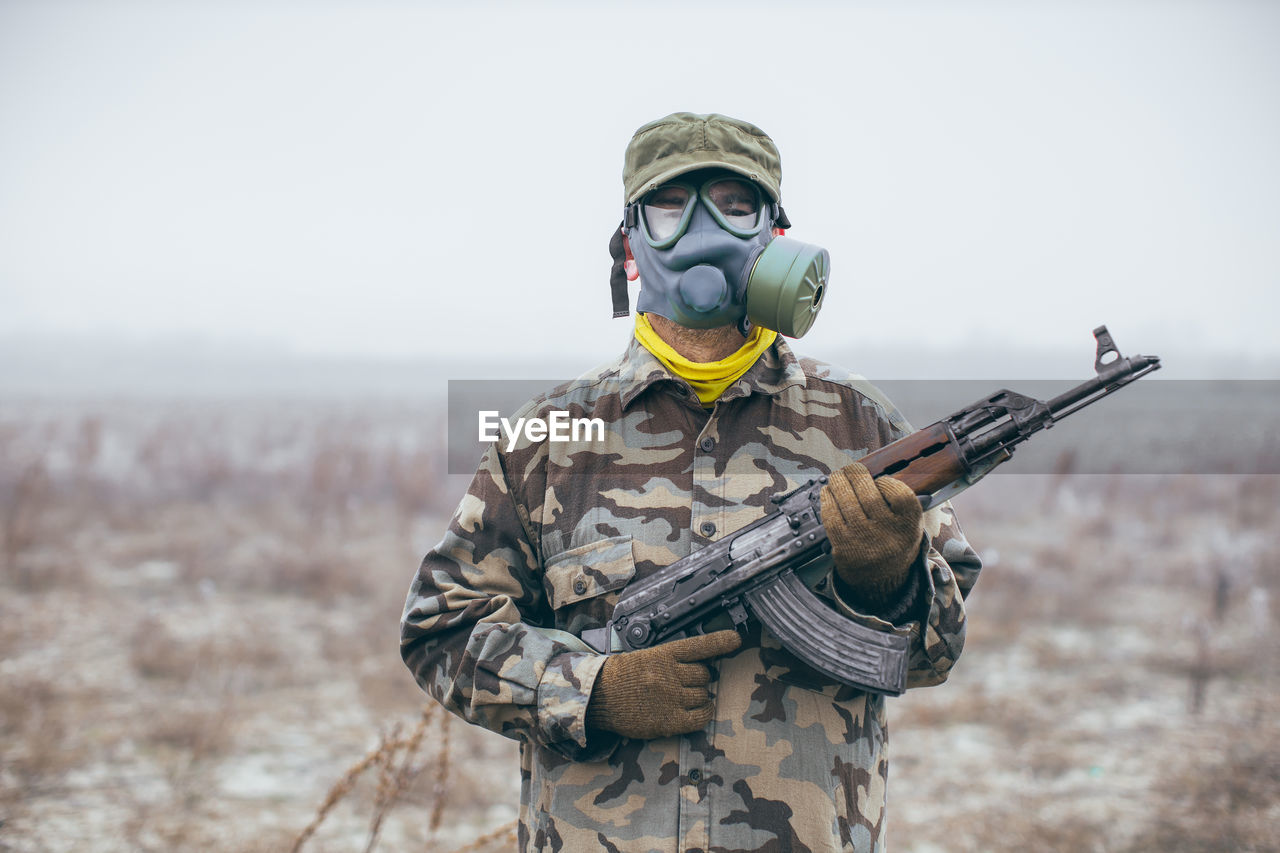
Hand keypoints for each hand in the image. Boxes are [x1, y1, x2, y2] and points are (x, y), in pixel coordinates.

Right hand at [586, 630, 741, 739]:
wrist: (599, 696)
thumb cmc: (621, 675)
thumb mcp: (645, 656)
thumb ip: (670, 658)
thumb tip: (699, 662)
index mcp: (663, 655)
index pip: (699, 645)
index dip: (720, 642)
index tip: (736, 640)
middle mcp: (669, 675)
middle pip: (704, 674)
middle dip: (700, 678)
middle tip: (687, 682)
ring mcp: (670, 698)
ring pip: (703, 694)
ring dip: (700, 695)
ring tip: (686, 696)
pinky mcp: (668, 721)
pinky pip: (699, 717)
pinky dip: (704, 713)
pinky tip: (700, 710)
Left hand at [819, 462, 923, 609]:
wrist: (880, 579)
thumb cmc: (893, 541)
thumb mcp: (908, 524)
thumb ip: (899, 501)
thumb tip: (876, 472)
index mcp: (909, 525)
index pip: (899, 494)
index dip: (886, 482)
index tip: (879, 480)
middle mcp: (888, 534)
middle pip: (869, 495)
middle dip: (856, 476)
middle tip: (850, 469)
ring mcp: (864, 540)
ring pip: (848, 502)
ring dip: (838, 484)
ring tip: (837, 477)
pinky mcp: (844, 546)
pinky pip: (831, 517)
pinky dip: (827, 500)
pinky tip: (828, 493)